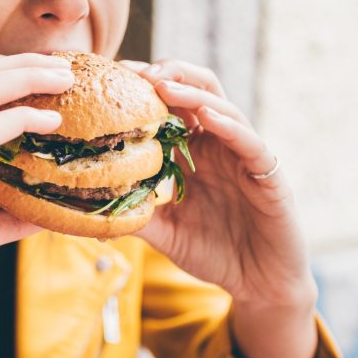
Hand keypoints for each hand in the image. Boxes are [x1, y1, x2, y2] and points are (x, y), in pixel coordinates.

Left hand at [120, 58, 316, 307]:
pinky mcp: (268, 174)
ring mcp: (243, 156)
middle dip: (169, 74)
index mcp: (193, 152)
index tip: (114, 78)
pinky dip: (229, 126)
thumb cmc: (214, 252)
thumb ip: (136, 213)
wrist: (259, 285)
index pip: (169, 106)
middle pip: (197, 91)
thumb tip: (89, 207)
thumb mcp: (164, 231)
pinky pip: (250, 143)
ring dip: (192, 93)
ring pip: (222, 108)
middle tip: (137, 72)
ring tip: (163, 85)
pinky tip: (207, 117)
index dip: (145, 88)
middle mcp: (218, 145)